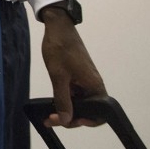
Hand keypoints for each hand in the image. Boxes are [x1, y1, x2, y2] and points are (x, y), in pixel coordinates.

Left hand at [40, 8, 106, 127]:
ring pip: (80, 102)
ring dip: (66, 109)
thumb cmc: (60, 49)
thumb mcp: (58, 76)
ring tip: (49, 114)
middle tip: (51, 119)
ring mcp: (85, 80)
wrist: (58, 26)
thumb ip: (62, 100)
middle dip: (71, 117)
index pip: (99, 114)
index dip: (86, 122)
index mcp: (94, 86)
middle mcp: (93, 85)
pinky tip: (52, 102)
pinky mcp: (78, 76)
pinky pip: (74, 93)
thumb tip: (66, 120)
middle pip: (88, 110)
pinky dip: (65, 99)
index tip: (68, 122)